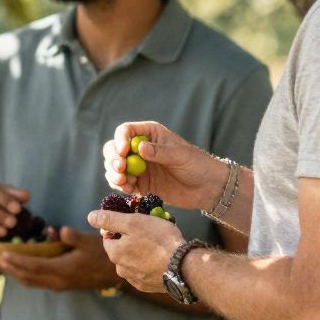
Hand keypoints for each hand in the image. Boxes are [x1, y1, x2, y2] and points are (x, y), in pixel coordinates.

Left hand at [0, 228, 123, 292]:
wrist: (114, 274)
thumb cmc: (102, 254)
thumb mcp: (90, 241)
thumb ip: (74, 236)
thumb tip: (60, 230)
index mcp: (63, 270)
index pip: (34, 267)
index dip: (17, 261)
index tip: (2, 255)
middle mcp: (58, 281)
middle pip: (28, 277)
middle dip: (10, 268)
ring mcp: (58, 285)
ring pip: (31, 282)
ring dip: (15, 273)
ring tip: (1, 263)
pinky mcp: (60, 286)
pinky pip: (37, 282)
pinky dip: (24, 275)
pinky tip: (17, 267)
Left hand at [85, 206, 183, 293]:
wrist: (184, 267)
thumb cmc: (159, 240)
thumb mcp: (133, 222)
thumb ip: (110, 219)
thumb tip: (91, 217)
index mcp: (114, 253)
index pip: (108, 237)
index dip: (120, 228)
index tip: (134, 223)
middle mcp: (120, 269)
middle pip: (121, 250)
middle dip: (130, 241)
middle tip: (149, 233)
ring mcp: (135, 280)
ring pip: (132, 262)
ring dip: (140, 254)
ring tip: (157, 246)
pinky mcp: (148, 287)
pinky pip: (144, 272)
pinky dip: (149, 266)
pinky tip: (161, 260)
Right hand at [102, 120, 223, 212]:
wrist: (207, 188)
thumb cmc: (197, 164)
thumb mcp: (180, 155)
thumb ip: (160, 152)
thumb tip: (140, 147)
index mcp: (149, 134)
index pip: (126, 131)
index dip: (120, 140)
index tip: (123, 152)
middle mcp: (140, 149)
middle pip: (114, 149)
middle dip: (113, 158)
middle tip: (120, 168)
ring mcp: (138, 167)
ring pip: (114, 167)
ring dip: (113, 173)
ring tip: (122, 181)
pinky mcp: (140, 184)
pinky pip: (122, 183)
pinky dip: (120, 186)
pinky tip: (127, 189)